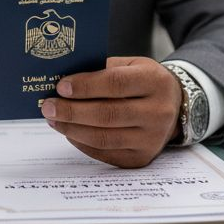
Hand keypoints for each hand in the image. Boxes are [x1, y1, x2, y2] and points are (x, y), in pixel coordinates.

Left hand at [40, 56, 182, 168]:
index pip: (116, 84)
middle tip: (48, 106)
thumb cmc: (144, 82)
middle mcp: (157, 112)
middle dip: (72, 111)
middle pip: (108, 114)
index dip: (86, 86)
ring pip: (104, 137)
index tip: (61, 87)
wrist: (175, 106)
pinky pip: (106, 153)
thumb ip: (102, 70)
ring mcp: (151, 139)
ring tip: (53, 120)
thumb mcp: (131, 66)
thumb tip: (64, 82)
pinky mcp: (142, 158)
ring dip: (72, 129)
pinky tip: (69, 132)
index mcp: (155, 82)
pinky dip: (82, 143)